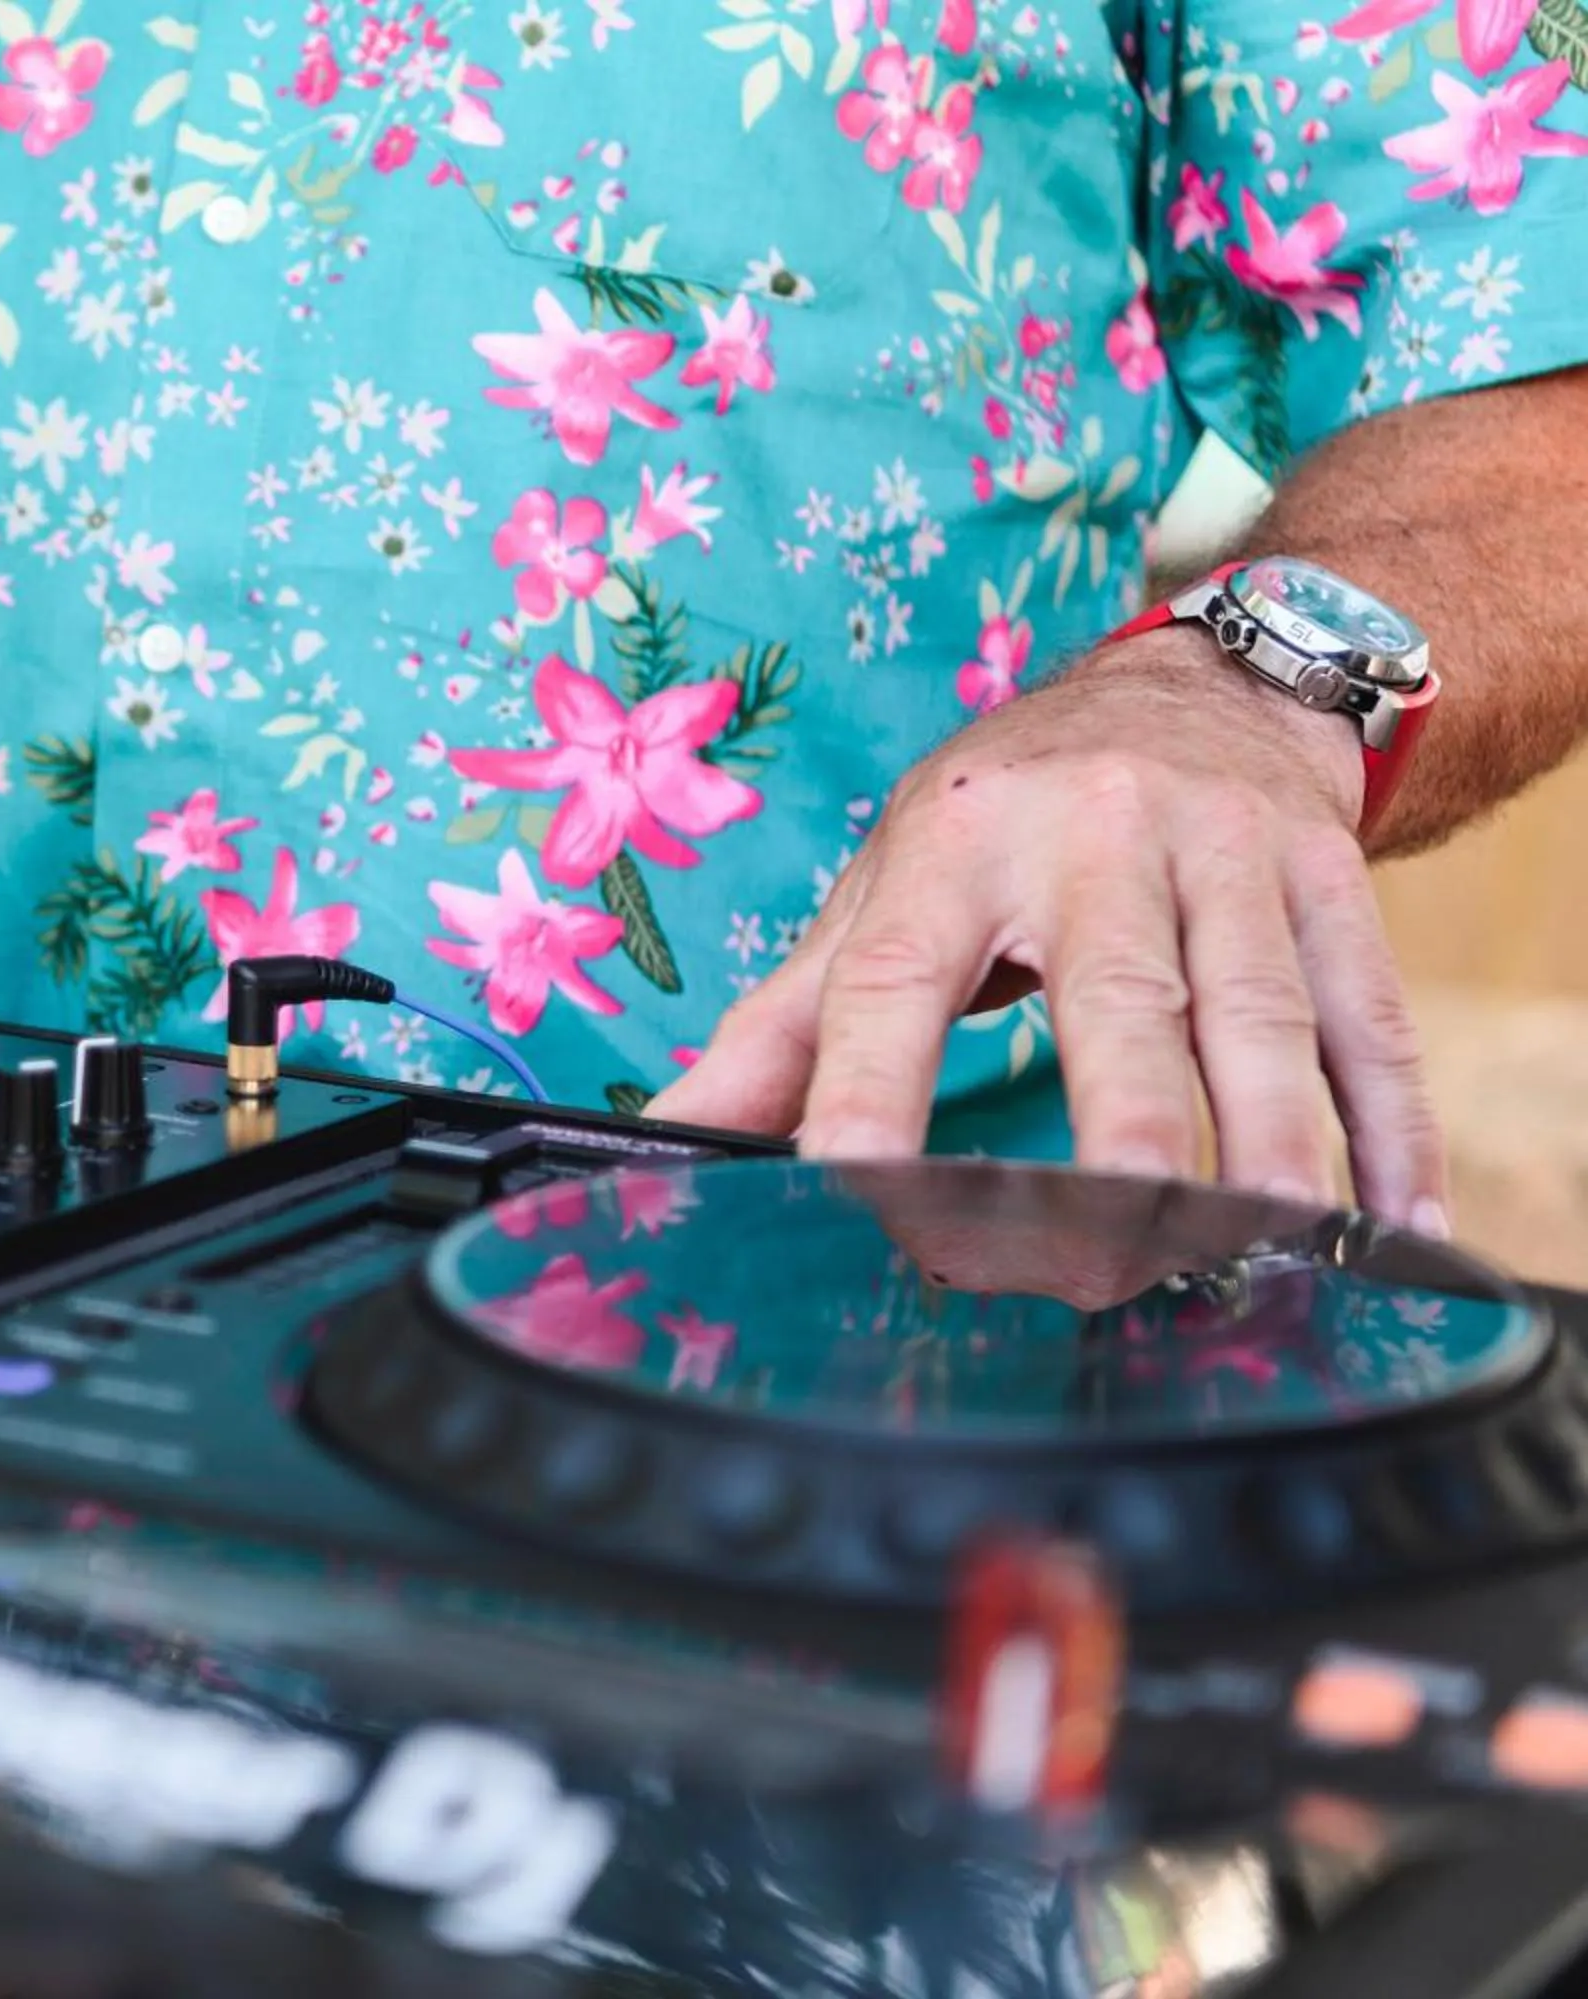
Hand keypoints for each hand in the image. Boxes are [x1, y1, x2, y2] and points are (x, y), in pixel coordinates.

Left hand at [652, 632, 1447, 1232]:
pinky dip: (1387, 1126)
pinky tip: (1387, 1221)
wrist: (1194, 680)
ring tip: (1247, 1253)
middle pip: (1114, 999)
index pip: (895, 984)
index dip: (869, 1092)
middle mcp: (1092, 837)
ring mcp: (1225, 851)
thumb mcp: (884, 892)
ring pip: (1254, 1015)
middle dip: (1116, 1133)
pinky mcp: (1330, 876)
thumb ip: (784, 1027)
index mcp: (953, 850)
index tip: (853, 1196)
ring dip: (1261, 1146)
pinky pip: (1366, 1016)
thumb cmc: (1005, 816)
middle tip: (1103, 1260)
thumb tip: (668, 1133)